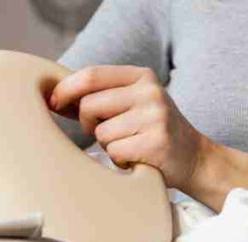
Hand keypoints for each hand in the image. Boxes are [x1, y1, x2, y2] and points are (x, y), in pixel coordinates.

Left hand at [50, 65, 247, 210]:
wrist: (195, 158)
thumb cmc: (152, 132)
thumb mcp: (132, 103)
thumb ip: (101, 96)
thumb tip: (53, 98)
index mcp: (141, 76)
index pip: (91, 75)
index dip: (65, 89)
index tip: (52, 103)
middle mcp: (149, 92)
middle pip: (89, 105)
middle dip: (88, 124)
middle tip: (107, 133)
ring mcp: (155, 116)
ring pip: (101, 133)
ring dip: (108, 146)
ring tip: (130, 145)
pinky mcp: (156, 142)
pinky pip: (115, 153)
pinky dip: (120, 161)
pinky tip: (137, 158)